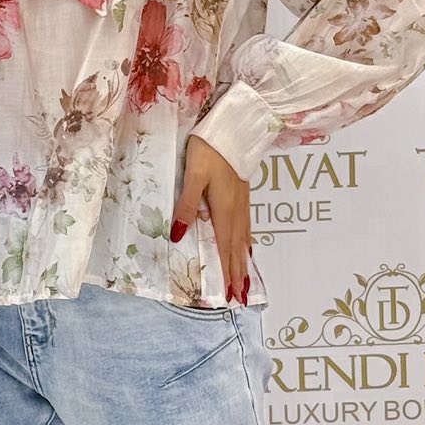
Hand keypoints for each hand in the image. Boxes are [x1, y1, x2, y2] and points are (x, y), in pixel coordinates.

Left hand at [172, 138, 251, 303]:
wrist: (232, 127)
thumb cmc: (209, 148)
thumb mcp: (193, 175)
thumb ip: (185, 205)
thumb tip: (177, 236)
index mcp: (223, 209)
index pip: (224, 247)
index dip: (227, 271)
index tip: (231, 294)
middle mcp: (236, 210)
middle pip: (237, 248)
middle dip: (238, 273)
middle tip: (241, 298)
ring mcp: (242, 202)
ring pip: (244, 238)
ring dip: (244, 261)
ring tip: (246, 281)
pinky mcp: (243, 194)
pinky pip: (247, 226)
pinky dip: (247, 242)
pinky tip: (247, 247)